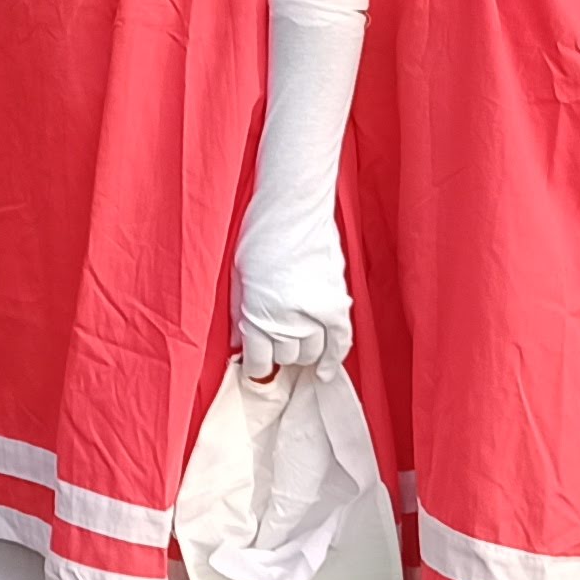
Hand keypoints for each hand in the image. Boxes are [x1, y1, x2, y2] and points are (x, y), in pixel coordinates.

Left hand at [232, 191, 351, 379]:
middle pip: (286, 356)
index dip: (255, 366)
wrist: (292, 208)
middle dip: (277, 353)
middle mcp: (288, 319)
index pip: (260, 360)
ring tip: (294, 343)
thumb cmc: (259, 236)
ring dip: (301, 351)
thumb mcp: (238, 277)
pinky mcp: (338, 302)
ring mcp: (317, 312)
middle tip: (273, 343)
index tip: (255, 366)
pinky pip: (341, 341)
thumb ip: (239, 314)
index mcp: (258, 314)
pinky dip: (334, 359)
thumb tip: (238, 343)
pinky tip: (325, 371)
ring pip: (312, 351)